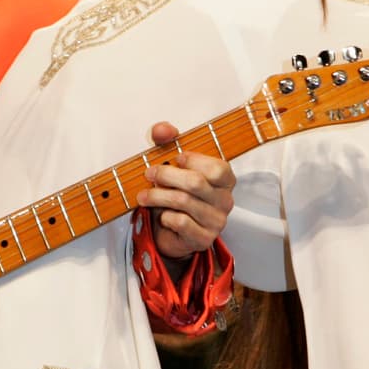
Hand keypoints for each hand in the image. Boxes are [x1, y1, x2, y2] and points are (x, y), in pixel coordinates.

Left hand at [137, 121, 234, 260]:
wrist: (170, 230)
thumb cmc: (175, 192)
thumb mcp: (171, 163)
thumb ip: (167, 140)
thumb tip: (162, 130)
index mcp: (225, 180)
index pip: (217, 167)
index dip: (193, 160)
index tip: (174, 158)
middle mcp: (225, 200)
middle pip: (196, 183)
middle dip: (166, 176)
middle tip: (148, 174)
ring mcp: (217, 221)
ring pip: (184, 202)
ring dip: (157, 196)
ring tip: (143, 196)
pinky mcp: (204, 238)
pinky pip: (181, 222)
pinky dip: (166, 216)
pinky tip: (162, 215)